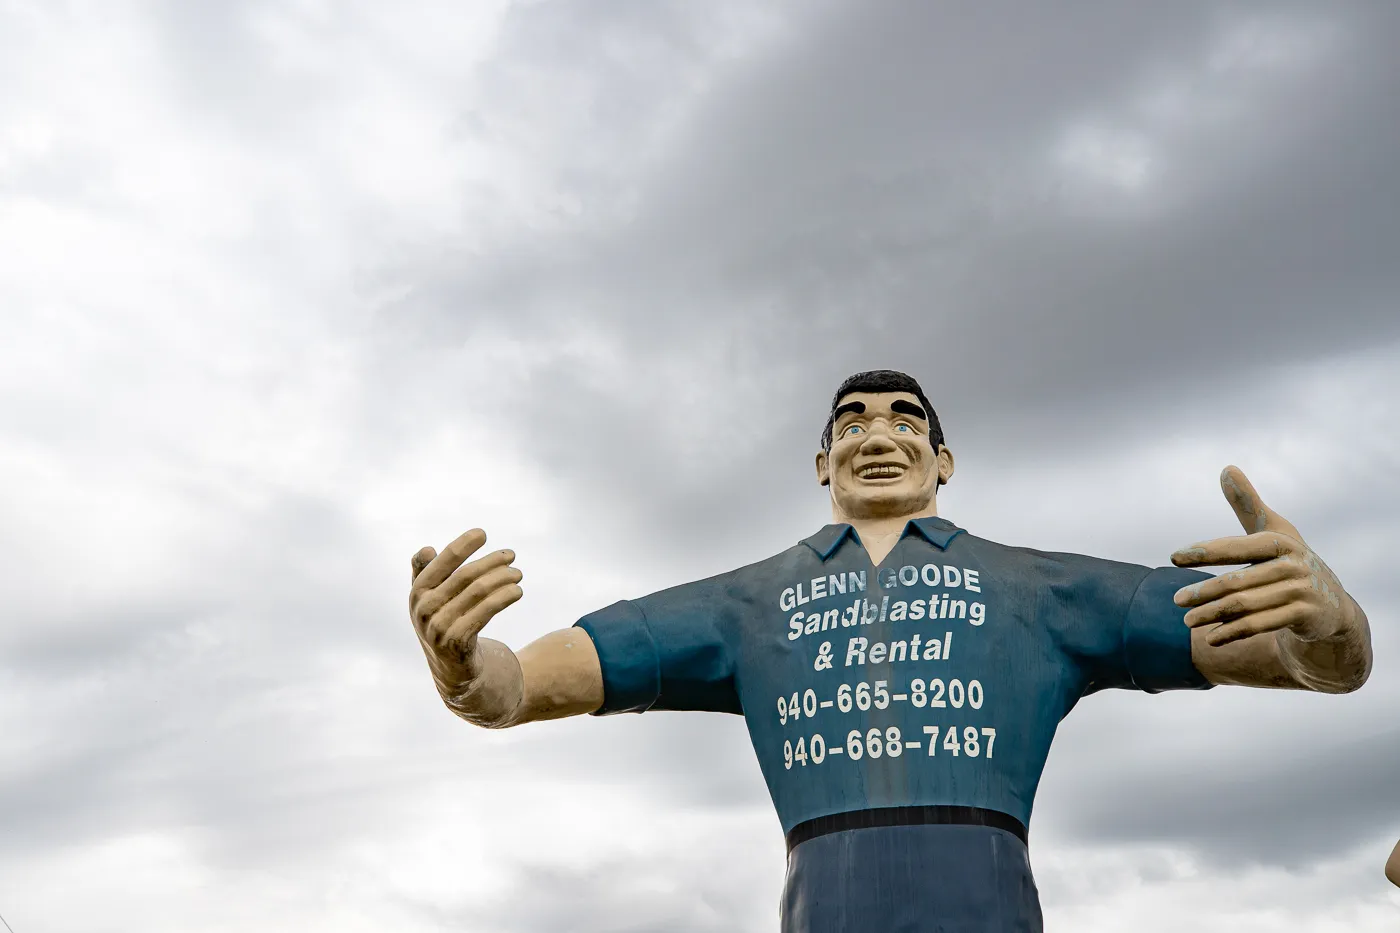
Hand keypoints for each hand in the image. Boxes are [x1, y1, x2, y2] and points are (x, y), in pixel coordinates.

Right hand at [409, 529, 524, 723]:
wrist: (453, 672)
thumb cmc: (444, 625)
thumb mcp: (430, 601)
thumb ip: (425, 574)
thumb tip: (426, 549)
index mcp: (417, 593)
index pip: (441, 562)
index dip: (462, 546)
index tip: (483, 534)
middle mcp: (423, 610)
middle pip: (465, 576)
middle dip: (491, 562)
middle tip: (512, 555)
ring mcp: (438, 628)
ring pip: (478, 592)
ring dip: (503, 579)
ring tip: (518, 573)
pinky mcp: (456, 643)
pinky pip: (485, 613)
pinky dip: (504, 598)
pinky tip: (517, 592)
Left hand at [1170, 466, 1353, 647]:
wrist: (1331, 606)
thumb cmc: (1290, 562)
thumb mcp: (1273, 532)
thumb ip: (1248, 505)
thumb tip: (1227, 468)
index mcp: (1281, 542)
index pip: (1237, 547)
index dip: (1205, 551)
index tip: (1173, 556)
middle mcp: (1294, 566)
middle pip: (1237, 581)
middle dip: (1203, 592)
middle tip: (1177, 600)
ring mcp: (1301, 592)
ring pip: (1246, 606)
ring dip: (1212, 615)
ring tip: (1187, 621)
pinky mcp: (1305, 616)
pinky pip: (1261, 625)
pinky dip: (1232, 632)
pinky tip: (1211, 638)